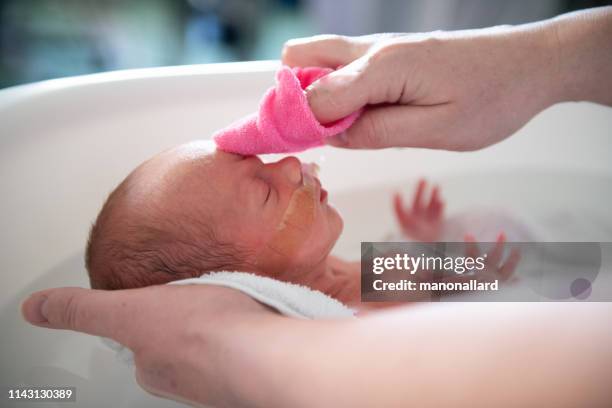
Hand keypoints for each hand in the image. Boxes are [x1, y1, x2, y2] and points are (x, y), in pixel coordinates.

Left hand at [20, 285, 280, 407]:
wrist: (264, 354)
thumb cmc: (204, 332)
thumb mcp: (129, 310)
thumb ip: (83, 310)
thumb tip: (34, 309)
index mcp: (153, 367)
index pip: (141, 341)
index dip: (148, 317)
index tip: (160, 305)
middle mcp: (184, 379)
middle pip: (176, 345)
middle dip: (184, 323)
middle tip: (199, 298)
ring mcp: (219, 376)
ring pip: (210, 345)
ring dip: (217, 327)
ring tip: (229, 306)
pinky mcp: (255, 367)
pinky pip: (242, 345)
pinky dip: (244, 332)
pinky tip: (254, 318)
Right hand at [282, 26, 559, 149]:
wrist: (532, 63)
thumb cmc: (493, 98)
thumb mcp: (437, 131)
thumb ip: (377, 133)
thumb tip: (334, 135)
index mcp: (382, 67)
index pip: (314, 97)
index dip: (302, 127)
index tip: (303, 151)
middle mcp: (373, 49)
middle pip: (300, 58)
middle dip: (295, 99)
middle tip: (316, 134)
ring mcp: (381, 46)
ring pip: (320, 58)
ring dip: (315, 92)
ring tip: (341, 128)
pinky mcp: (391, 53)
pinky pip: (345, 65)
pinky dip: (337, 89)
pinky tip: (362, 115)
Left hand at [394, 179, 443, 241]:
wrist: (417, 246)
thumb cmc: (408, 232)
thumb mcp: (401, 217)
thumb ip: (397, 205)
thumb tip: (395, 192)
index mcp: (412, 213)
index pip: (416, 198)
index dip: (420, 189)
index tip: (423, 179)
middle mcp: (421, 217)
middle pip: (426, 201)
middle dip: (429, 192)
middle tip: (433, 182)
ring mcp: (429, 221)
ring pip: (434, 207)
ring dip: (436, 197)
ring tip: (438, 187)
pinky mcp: (437, 227)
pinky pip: (439, 215)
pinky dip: (441, 207)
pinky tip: (442, 200)